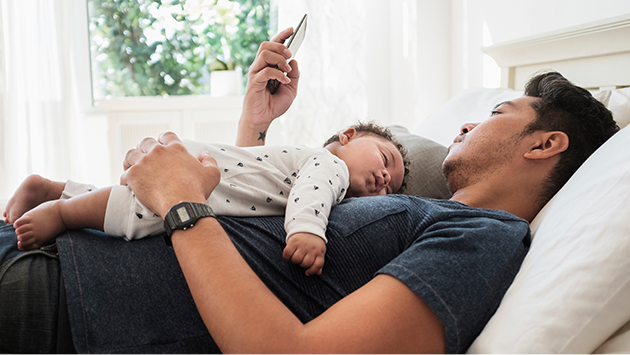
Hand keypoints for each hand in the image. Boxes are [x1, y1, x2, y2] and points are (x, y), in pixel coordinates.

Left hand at [120, 132, 220, 216]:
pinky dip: (125, 179)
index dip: (163, 140)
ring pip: (131, 155)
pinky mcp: (133, 175)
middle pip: (146, 142)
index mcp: (176, 148)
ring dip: (131, 160)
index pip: (167, 136)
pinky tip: (128, 185)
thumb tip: (204, 154)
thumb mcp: (212, 174)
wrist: (182, 205)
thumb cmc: (197, 190)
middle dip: (144, 148)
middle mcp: (158, 152)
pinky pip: (124, 174)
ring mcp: (144, 163)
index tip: (162, 145)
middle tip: (144, 157)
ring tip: (131, 167)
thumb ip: (209, 161)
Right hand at [237, 27, 300, 146]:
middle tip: (290, 54)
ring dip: (279, 59)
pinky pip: (266, 71)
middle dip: (280, 46)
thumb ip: (294, 75)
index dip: (282, 35)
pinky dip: (278, 74)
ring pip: (264, 54)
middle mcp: (260, 66)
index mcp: (268, 66)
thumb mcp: (291, 90)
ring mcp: (255, 73)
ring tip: (287, 70)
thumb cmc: (274, 105)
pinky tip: (285, 81)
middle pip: (266, 44)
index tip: (292, 29)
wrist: (262, 119)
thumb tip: (294, 61)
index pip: (273, 45)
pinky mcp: (254, 82)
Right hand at [282, 232, 325, 275]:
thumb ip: (319, 262)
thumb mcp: (319, 250)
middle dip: (302, 264)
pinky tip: (289, 255)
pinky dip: (286, 257)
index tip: (307, 273)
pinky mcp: (293, 241)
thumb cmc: (314, 242)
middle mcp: (311, 248)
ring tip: (295, 256)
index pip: (317, 265)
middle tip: (301, 259)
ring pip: (296, 260)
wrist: (307, 226)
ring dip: (294, 260)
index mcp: (319, 251)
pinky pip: (287, 254)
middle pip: (305, 264)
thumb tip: (318, 273)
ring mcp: (302, 245)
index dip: (312, 271)